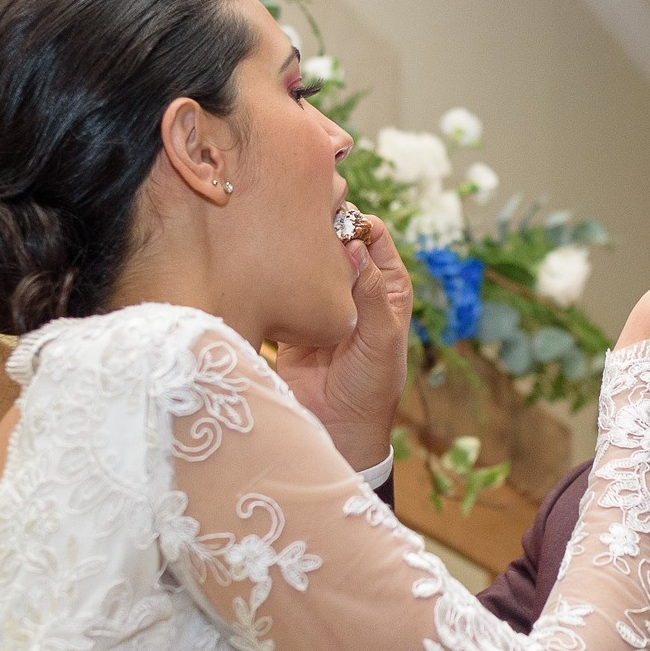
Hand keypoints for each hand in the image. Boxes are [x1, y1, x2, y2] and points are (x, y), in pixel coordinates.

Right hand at [276, 212, 414, 469]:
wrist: (337, 430)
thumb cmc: (371, 388)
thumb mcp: (380, 338)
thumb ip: (368, 291)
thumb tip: (354, 244)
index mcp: (385, 284)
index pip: (371, 232)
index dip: (353, 222)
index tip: (330, 220)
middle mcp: (355, 286)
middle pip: (335, 240)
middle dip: (319, 230)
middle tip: (297, 228)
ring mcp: (322, 299)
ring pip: (307, 258)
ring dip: (294, 252)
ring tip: (277, 246)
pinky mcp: (293, 316)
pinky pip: (284, 286)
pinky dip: (276, 277)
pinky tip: (265, 272)